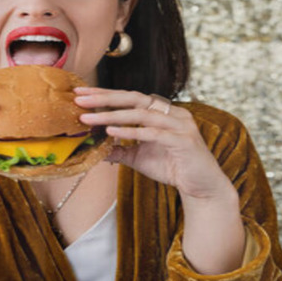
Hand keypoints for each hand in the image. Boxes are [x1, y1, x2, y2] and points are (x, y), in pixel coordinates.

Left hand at [75, 88, 233, 202]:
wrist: (202, 187)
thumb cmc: (173, 168)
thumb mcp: (140, 157)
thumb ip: (121, 150)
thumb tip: (96, 148)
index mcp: (162, 112)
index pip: (130, 98)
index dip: (105, 94)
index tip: (81, 93)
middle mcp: (172, 113)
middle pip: (134, 98)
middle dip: (104, 97)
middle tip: (79, 97)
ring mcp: (179, 125)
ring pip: (141, 113)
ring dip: (111, 115)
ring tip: (88, 117)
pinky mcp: (183, 140)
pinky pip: (153, 133)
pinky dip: (131, 132)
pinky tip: (111, 132)